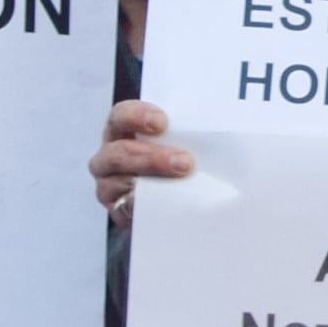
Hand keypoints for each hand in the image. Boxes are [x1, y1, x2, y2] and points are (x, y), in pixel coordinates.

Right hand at [91, 96, 187, 221]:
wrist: (172, 199)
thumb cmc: (177, 159)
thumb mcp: (179, 140)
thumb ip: (187, 133)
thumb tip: (219, 130)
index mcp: (121, 131)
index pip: (120, 116)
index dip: (137, 116)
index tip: (163, 122)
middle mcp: (109, 156)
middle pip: (119, 152)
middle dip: (153, 157)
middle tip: (185, 162)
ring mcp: (108, 185)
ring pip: (119, 182)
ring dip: (151, 181)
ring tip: (180, 182)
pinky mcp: (117, 210)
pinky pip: (124, 208)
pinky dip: (140, 204)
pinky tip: (159, 202)